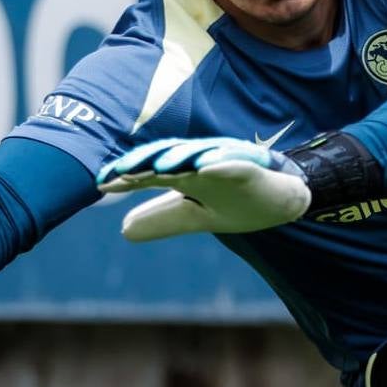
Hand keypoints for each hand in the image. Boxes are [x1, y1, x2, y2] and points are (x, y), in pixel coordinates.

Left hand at [96, 138, 311, 241]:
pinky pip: (237, 163)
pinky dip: (222, 162)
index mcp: (186, 174)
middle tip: (119, 172)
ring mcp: (227, 162)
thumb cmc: (239, 203)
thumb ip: (163, 219)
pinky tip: (208, 166)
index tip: (100, 183)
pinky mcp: (253, 168)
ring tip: (159, 166)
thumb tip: (124, 230)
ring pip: (200, 156)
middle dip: (144, 162)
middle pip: (169, 158)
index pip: (150, 172)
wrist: (286, 201)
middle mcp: (202, 164)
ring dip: (179, 158)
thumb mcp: (197, 217)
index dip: (126, 176)